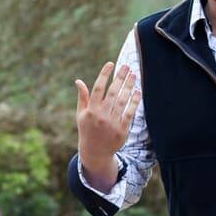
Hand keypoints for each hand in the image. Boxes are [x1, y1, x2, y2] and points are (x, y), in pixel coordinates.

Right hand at [75, 62, 140, 188]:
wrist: (95, 152)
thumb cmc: (87, 130)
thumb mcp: (81, 115)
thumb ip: (82, 97)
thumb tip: (78, 81)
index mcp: (90, 110)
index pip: (97, 88)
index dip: (104, 75)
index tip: (111, 63)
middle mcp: (101, 116)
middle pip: (112, 92)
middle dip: (120, 77)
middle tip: (127, 66)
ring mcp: (112, 123)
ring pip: (122, 101)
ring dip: (129, 86)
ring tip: (134, 75)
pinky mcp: (122, 130)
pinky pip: (129, 113)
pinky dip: (134, 101)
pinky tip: (137, 91)